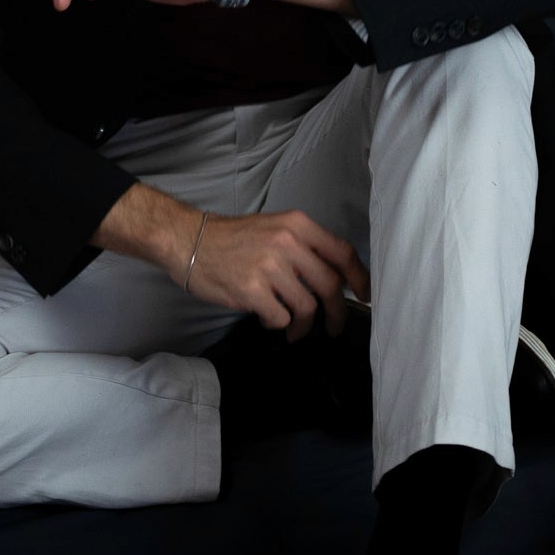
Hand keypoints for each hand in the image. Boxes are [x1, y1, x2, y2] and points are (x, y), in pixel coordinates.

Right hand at [187, 206, 371, 341]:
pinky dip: (279, 324)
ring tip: (295, 329)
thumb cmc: (234, 238)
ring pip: (307, 307)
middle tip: (334, 326)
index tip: (365, 295)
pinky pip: (281, 318)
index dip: (360, 278)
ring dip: (304, 325)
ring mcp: (269, 267)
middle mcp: (287, 243)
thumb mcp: (275, 227)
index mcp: (297, 225)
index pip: (342, 253)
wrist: (189, 241)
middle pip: (330, 285)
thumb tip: (337, 278)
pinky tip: (270, 319)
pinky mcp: (251, 291)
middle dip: (337, 312)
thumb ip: (305, 247)